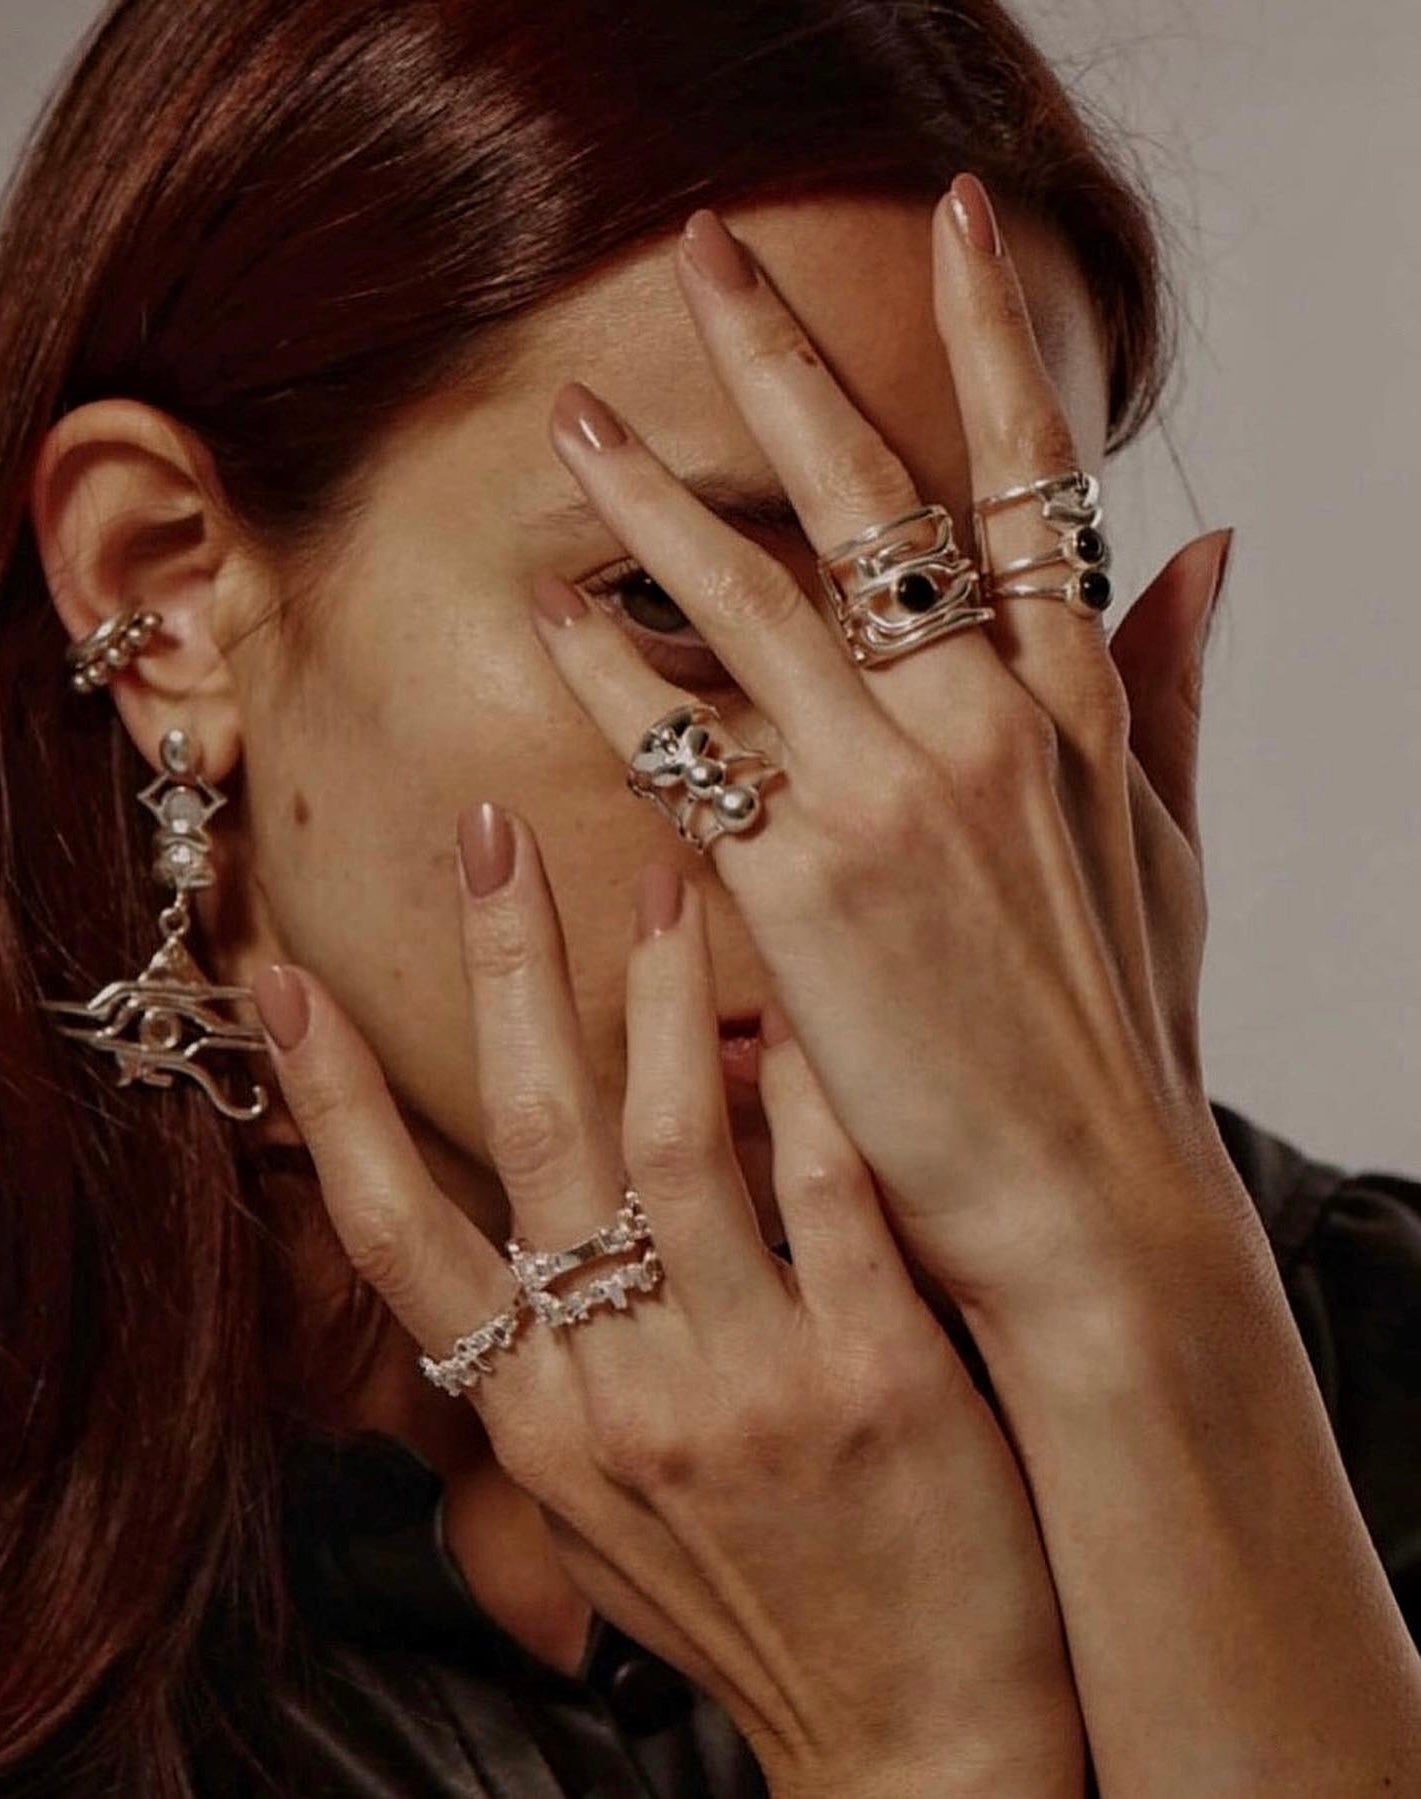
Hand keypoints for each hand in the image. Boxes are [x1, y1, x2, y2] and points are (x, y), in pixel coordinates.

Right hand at [253, 814, 1085, 1798]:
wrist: (913, 1745)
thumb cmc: (754, 1609)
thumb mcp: (607, 1516)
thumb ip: (563, 1370)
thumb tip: (544, 1222)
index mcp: (534, 1426)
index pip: (397, 1235)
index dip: (333, 1102)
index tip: (279, 985)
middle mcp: (614, 1394)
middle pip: (534, 1136)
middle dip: (500, 969)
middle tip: (487, 833)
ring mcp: (742, 1384)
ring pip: (674, 1136)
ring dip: (663, 990)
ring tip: (669, 868)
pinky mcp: (875, 1378)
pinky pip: (829, 1189)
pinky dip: (807, 1084)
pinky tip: (808, 1000)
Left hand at [524, 177, 1246, 1321]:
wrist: (1084, 1202)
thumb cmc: (1118, 1031)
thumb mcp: (1165, 848)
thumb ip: (1177, 687)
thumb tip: (1215, 545)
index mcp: (1081, 704)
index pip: (1037, 482)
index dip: (996, 339)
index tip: (957, 224)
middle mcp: (993, 721)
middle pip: (875, 497)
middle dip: (782, 358)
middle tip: (704, 249)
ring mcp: (899, 793)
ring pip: (756, 597)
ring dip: (655, 497)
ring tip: (575, 425)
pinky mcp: (807, 881)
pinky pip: (685, 740)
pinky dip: (615, 672)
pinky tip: (558, 617)